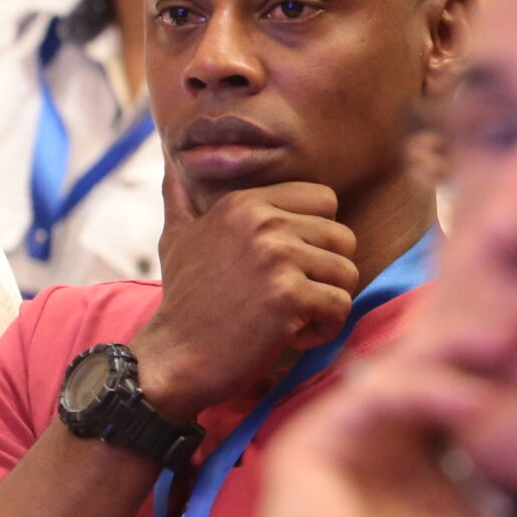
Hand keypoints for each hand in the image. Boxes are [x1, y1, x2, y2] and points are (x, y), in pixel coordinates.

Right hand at [131, 168, 359, 419]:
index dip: (314, 237)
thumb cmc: (183, 301)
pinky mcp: (289, 297)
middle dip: (324, 273)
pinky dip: (322, 330)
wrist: (174, 358)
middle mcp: (262, 222)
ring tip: (288, 317)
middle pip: (342, 236)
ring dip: (325, 303)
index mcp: (244, 202)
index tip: (282, 266)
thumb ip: (181, 197)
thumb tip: (169, 159)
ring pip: (347, 273)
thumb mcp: (176, 237)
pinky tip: (289, 337)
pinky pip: (341, 307)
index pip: (323, 200)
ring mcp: (276, 257)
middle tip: (287, 297)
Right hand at [220, 315, 516, 516]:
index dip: (499, 380)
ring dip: (453, 354)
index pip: (456, 408)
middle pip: (424, 379)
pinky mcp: (307, 449)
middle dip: (476, 350)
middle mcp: (377, 460)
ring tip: (508, 343)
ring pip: (394, 374)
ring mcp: (339, 452)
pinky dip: (422, 388)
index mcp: (421, 483)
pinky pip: (368, 396)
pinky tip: (471, 399)